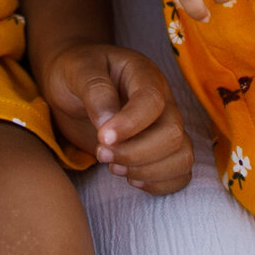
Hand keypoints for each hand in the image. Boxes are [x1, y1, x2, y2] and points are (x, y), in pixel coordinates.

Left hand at [39, 42, 192, 193]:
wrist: (72, 87)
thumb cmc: (75, 74)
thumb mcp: (76, 71)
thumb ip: (95, 91)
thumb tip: (108, 122)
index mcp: (143, 74)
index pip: (152, 101)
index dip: (131, 124)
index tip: (102, 138)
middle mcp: (163, 101)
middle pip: (172, 134)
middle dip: (136, 152)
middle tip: (100, 153)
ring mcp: (165, 127)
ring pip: (182, 156)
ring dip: (148, 170)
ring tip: (113, 168)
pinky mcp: (162, 150)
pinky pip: (180, 173)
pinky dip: (159, 183)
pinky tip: (130, 177)